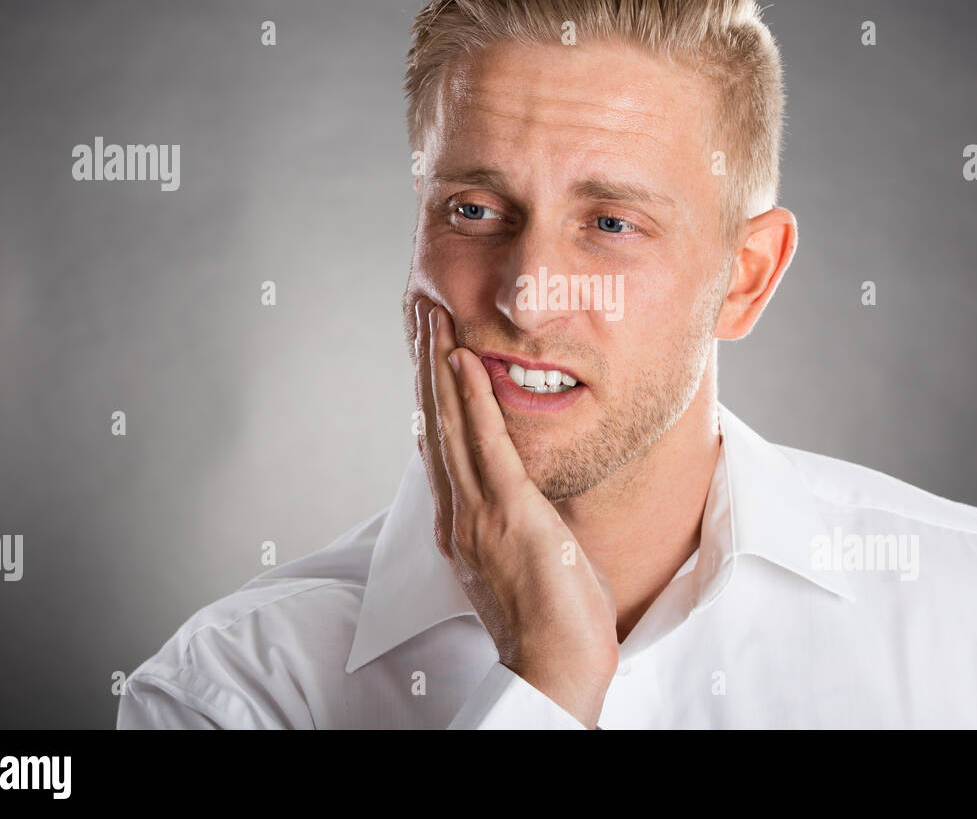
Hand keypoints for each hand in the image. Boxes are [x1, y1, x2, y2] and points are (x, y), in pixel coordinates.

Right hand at [412, 297, 618, 726]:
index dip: (430, 394)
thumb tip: (527, 489)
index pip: (438, 444)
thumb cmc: (550, 620)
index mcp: (460, 524)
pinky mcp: (506, 511)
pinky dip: (471, 397)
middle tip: (421, 312)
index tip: (429, 353)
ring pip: (449, 423)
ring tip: (434, 317)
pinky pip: (485, 442)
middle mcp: (457, 513)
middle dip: (426, 364)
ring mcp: (476, 512)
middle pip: (433, 423)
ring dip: (440, 365)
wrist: (554, 663)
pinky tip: (464, 360)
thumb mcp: (526, 557)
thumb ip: (517, 516)